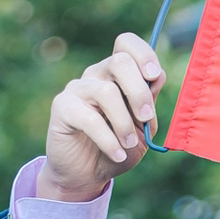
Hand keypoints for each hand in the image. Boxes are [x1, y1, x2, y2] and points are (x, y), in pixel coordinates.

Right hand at [36, 33, 166, 200]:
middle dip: (139, 92)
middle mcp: (96, 75)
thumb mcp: (142, 127)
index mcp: (117, 75)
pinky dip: (108, 140)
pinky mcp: (62, 107)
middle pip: (119, 61)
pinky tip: (116, 154)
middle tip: (145, 119)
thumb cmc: (118, 148)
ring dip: (124, 123)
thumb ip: (149, 102)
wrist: (88, 175)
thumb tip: (158, 75)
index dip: (143, 54)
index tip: (153, 76)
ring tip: (128, 144)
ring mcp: (77, 89)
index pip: (126, 43)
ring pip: (106, 92)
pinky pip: (89, 118)